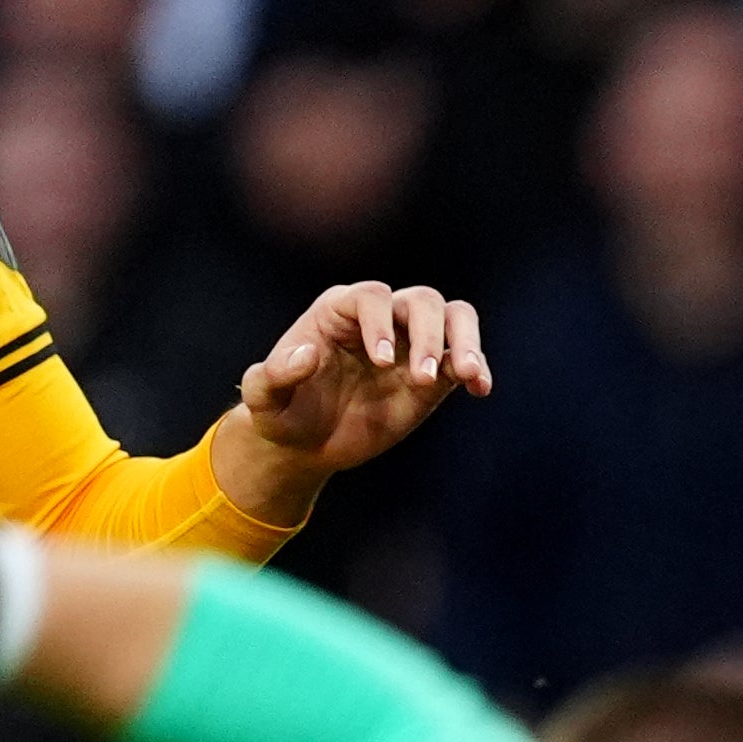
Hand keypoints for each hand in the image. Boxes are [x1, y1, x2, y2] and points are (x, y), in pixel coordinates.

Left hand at [232, 280, 490, 483]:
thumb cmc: (280, 414)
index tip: (382, 362)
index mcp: (338, 313)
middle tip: (421, 378)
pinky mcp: (433, 377)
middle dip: (428, 334)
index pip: (371, 297)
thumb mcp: (263, 399)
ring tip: (466, 374)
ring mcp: (411, 346)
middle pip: (421, 300)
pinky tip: (479, 389)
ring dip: (465, 341)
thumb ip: (274, 374)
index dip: (381, 323)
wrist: (305, 444)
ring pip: (454, 317)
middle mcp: (380, 321)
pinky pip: (463, 360)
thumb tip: (309, 353)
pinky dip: (477, 369)